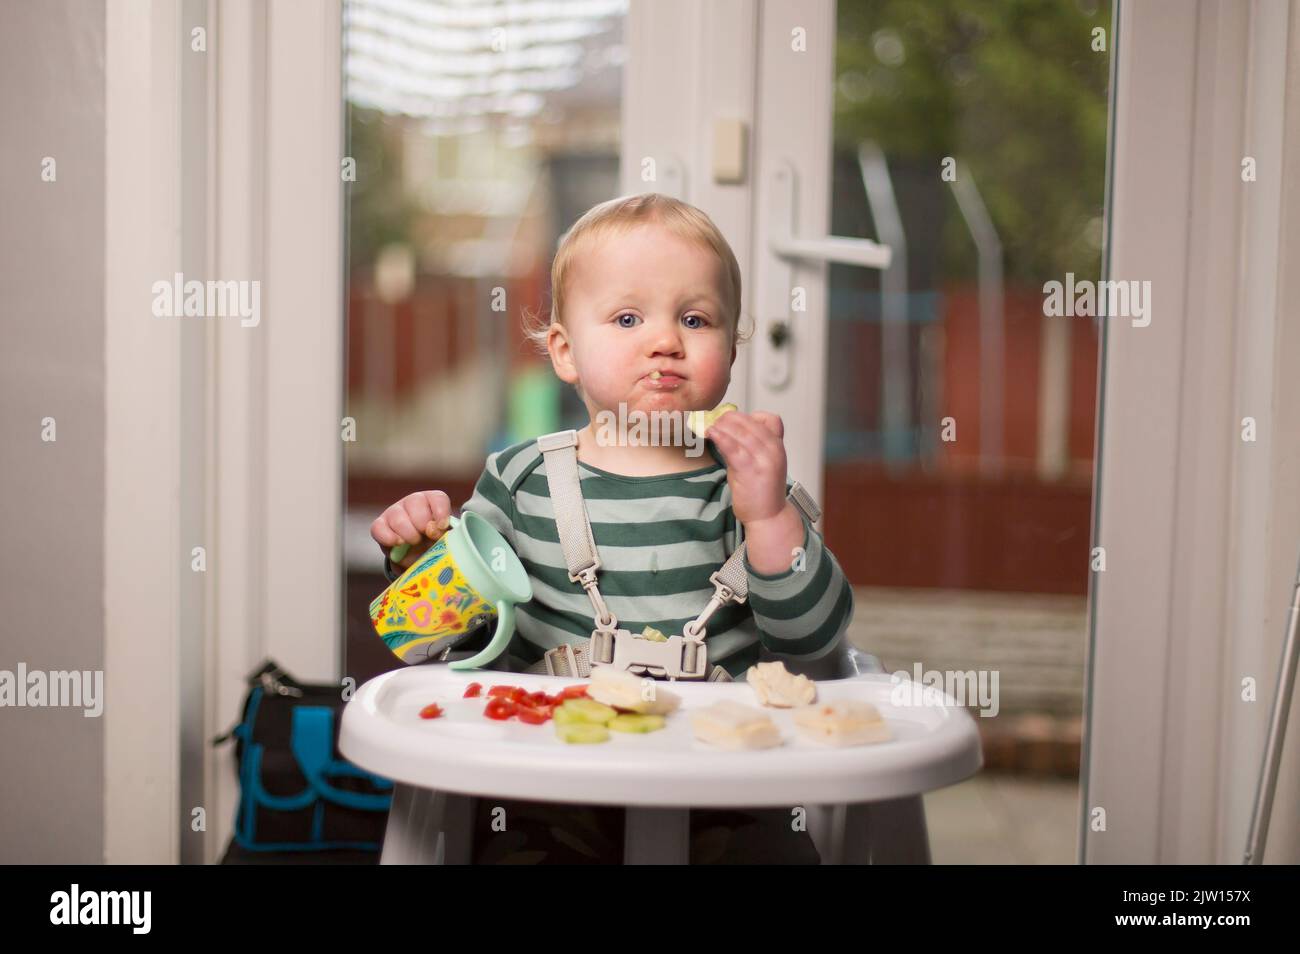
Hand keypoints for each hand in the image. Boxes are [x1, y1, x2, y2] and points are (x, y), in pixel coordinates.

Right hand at [370, 490, 452, 570]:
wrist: (416, 557)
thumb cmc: (433, 543)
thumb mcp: (443, 539)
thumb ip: (443, 534)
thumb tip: (436, 532)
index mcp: (432, 501)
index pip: (438, 498)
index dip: (441, 512)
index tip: (442, 527)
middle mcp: (413, 502)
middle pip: (416, 503)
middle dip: (423, 523)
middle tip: (426, 536)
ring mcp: (394, 512)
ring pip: (398, 517)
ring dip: (408, 533)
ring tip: (414, 542)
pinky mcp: (379, 526)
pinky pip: (378, 528)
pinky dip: (388, 538)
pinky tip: (398, 544)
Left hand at [707, 411, 787, 525]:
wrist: (768, 516)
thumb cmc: (760, 490)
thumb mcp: (759, 462)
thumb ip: (748, 445)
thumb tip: (726, 428)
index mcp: (778, 446)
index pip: (769, 419)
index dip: (749, 417)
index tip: (732, 420)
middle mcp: (774, 450)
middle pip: (750, 422)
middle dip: (728, 419)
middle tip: (713, 420)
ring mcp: (764, 459)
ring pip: (740, 432)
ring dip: (721, 426)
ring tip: (708, 426)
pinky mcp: (750, 470)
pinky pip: (733, 448)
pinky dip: (720, 437)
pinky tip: (711, 434)